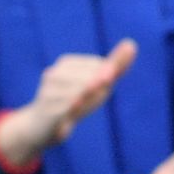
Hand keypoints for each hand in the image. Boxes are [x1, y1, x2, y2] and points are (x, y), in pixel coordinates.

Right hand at [0, 39, 136, 169]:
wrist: (41, 128)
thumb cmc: (76, 103)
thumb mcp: (98, 84)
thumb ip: (116, 64)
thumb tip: (132, 44)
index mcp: (66, 63)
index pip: (99, 66)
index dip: (103, 81)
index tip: (91, 90)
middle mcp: (53, 73)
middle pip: (91, 77)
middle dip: (96, 92)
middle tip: (82, 102)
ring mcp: (46, 91)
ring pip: (81, 92)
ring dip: (86, 103)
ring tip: (74, 108)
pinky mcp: (46, 110)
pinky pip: (70, 107)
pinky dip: (75, 110)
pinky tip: (71, 113)